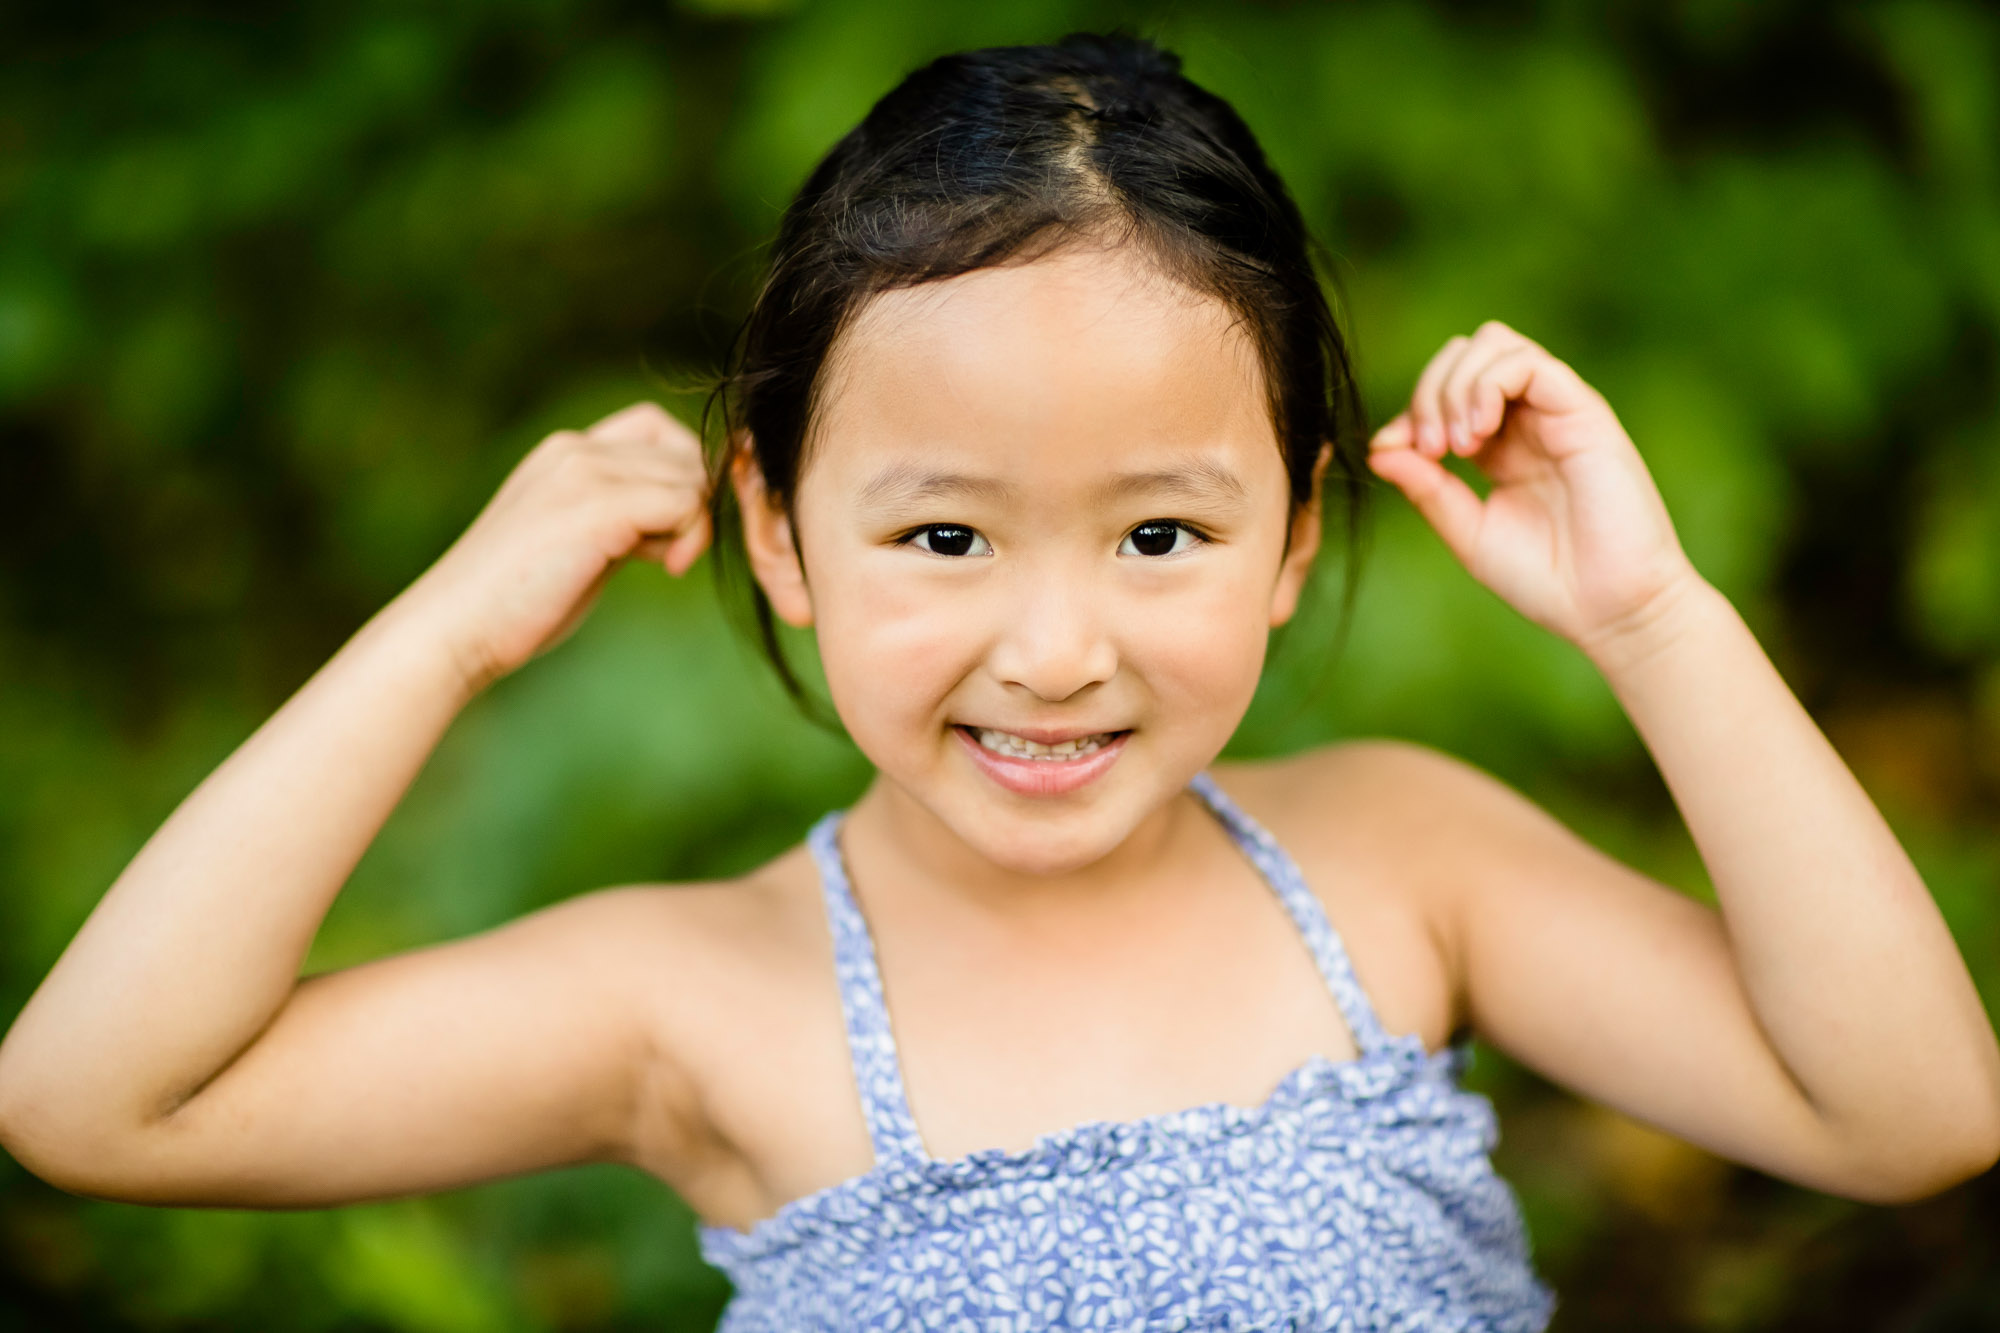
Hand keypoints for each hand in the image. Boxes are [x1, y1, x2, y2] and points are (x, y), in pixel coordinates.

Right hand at [397, 402, 712, 695]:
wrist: (454, 628)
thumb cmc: (513, 604)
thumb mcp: (576, 546)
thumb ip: (620, 522)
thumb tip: (678, 524)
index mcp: (565, 453)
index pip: (655, 429)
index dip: (681, 472)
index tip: (669, 529)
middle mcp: (575, 449)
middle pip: (682, 452)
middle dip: (696, 504)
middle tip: (673, 554)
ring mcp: (585, 473)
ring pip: (691, 475)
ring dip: (697, 522)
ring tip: (668, 563)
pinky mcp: (598, 507)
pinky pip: (685, 502)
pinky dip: (692, 536)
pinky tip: (669, 568)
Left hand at [1366, 320, 1704, 658]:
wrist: (1609, 609)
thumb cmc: (1547, 580)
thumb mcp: (1467, 532)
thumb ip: (1426, 489)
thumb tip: (1378, 448)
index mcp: (1501, 446)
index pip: (1445, 389)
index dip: (1410, 410)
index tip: (1392, 451)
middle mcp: (1529, 419)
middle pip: (1466, 352)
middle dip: (1429, 389)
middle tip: (1430, 449)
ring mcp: (1557, 411)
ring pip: (1494, 343)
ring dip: (1455, 385)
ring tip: (1455, 446)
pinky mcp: (1584, 411)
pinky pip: (1529, 363)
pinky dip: (1488, 386)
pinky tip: (1477, 436)